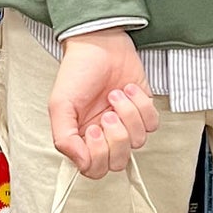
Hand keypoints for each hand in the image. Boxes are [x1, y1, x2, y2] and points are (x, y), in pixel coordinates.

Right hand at [48, 30, 158, 178]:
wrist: (100, 42)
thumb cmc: (77, 71)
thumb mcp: (60, 104)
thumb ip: (64, 138)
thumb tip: (82, 163)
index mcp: (82, 139)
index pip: (95, 169)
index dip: (98, 155)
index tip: (92, 130)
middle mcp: (105, 135)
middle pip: (119, 161)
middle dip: (116, 138)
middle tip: (107, 114)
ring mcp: (126, 124)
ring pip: (138, 142)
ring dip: (127, 115)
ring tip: (115, 94)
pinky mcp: (143, 110)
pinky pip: (152, 124)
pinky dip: (141, 106)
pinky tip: (128, 90)